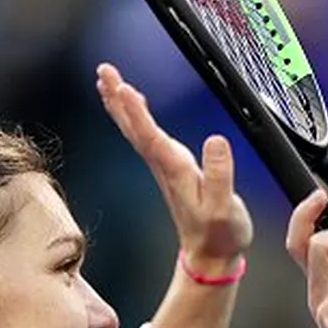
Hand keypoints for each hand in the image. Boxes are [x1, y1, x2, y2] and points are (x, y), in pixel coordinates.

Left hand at [96, 63, 253, 271]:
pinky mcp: (169, 166)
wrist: (209, 256)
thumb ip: (220, 176)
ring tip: (108, 80)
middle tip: (104, 71)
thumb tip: (215, 142)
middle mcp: (164, 165)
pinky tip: (130, 103)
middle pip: (134, 127)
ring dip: (120, 103)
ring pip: (135, 129)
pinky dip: (134, 115)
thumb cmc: (219, 234)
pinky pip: (144, 134)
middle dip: (118, 98)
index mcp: (175, 170)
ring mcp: (163, 165)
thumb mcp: (224, 208)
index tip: (123, 89)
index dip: (136, 112)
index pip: (150, 136)